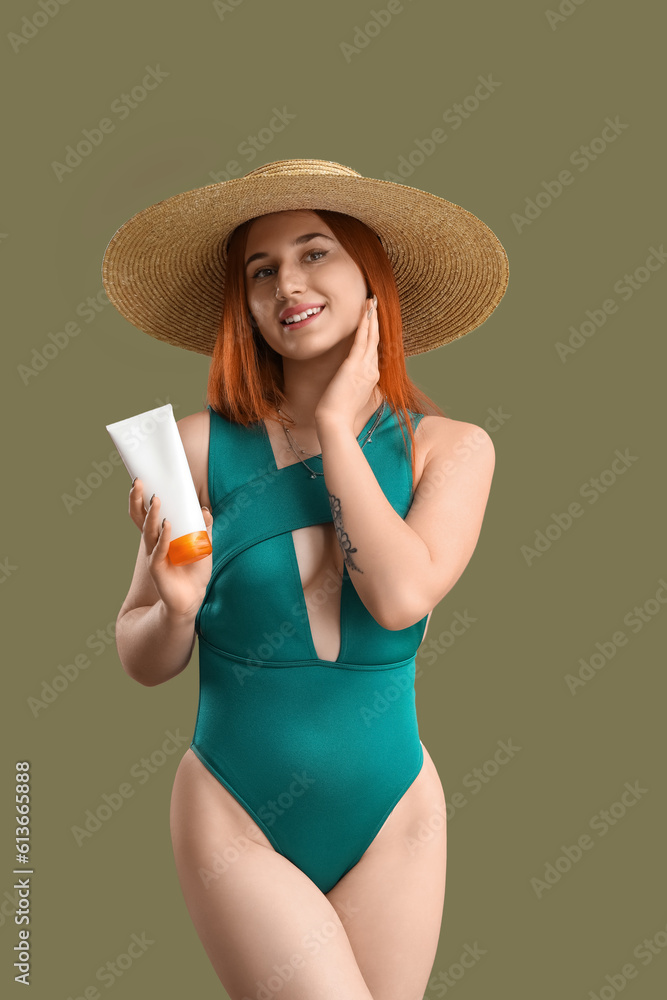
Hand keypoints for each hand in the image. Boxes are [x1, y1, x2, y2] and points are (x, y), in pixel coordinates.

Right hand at [129, 478, 213, 619]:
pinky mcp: (157, 568)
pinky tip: (167, 525)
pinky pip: (158, 550)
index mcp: (160, 535)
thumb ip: (204, 527)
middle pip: (140, 518)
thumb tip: (204, 510)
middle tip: (139, 483)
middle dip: (137, 501)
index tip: (140, 480)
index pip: (145, 513)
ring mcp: (153, 555)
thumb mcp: (203, 544)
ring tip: (156, 499)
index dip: (140, 499)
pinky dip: (163, 537)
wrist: (193, 596)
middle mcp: (153, 542)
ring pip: (149, 531)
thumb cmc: (195, 569)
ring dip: (152, 514)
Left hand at [314, 295, 379, 431]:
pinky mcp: (354, 366)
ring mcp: (365, 368)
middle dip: (376, 321)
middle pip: (376, 341)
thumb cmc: (339, 412)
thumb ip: (354, 383)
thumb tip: (350, 376)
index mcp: (371, 377)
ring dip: (372, 318)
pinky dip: (365, 325)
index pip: (374, 351)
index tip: (374, 320)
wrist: (335, 421)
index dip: (375, 334)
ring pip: (371, 337)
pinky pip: (362, 341)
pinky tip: (366, 313)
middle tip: (376, 303)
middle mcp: (372, 371)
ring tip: (372, 301)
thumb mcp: (350, 394)